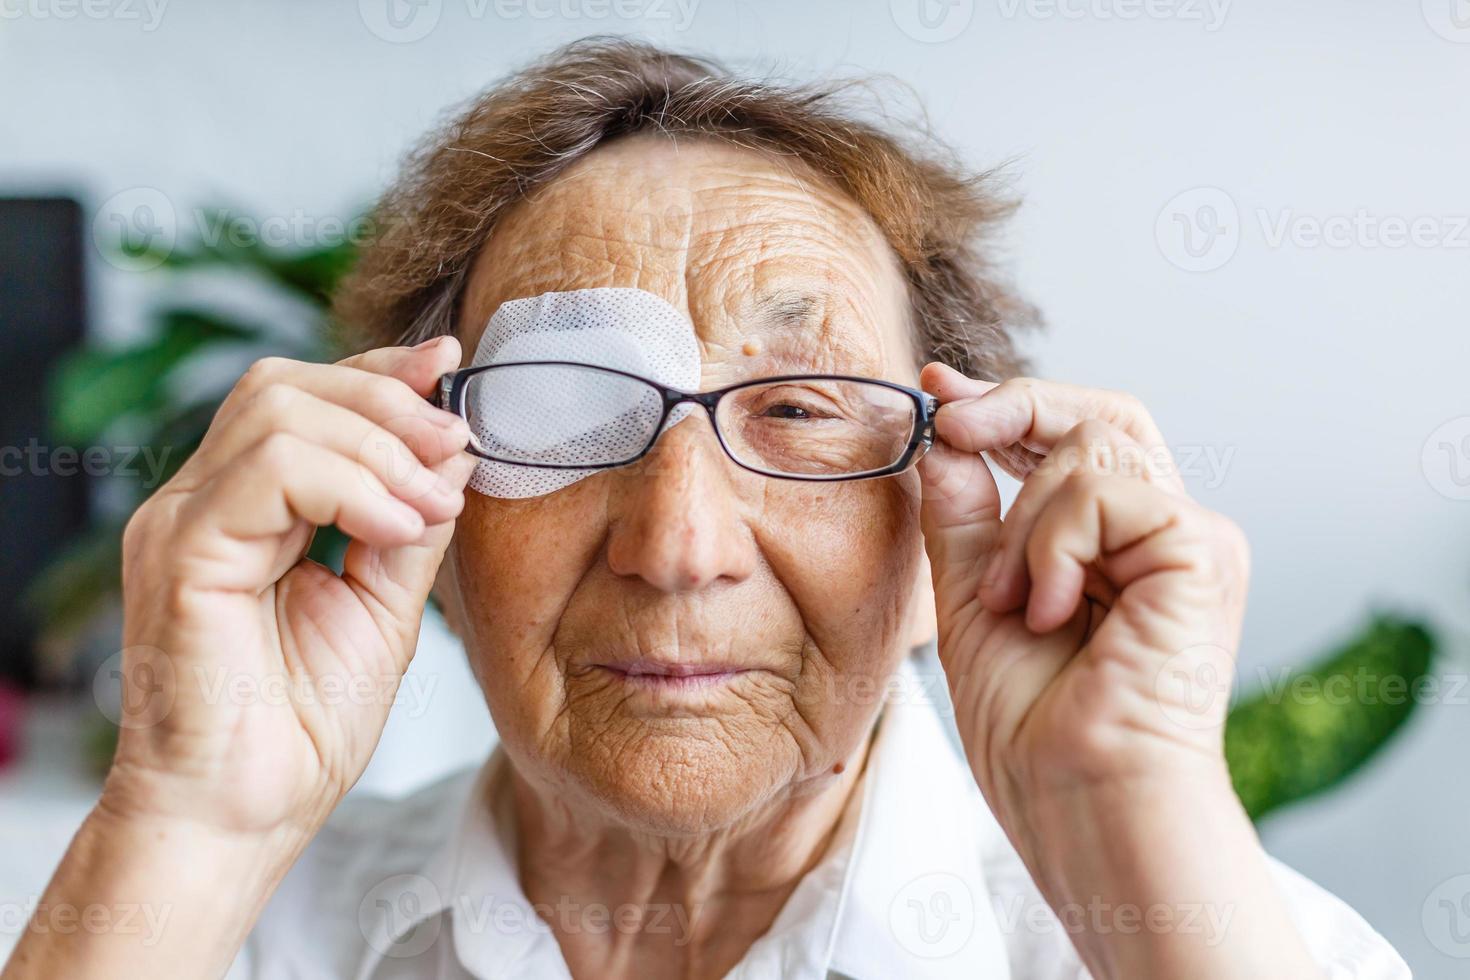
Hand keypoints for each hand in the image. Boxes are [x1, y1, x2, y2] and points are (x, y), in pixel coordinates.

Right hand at [104, 338, 473, 837]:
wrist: (248, 816)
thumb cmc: (303, 725)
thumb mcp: (384, 604)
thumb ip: (410, 523)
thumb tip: (453, 447)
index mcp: (247, 509)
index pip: (305, 399)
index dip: (382, 373)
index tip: (453, 364)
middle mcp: (204, 502)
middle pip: (287, 385)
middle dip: (387, 397)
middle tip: (456, 438)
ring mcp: (182, 521)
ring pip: (277, 410)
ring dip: (379, 444)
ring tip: (430, 503)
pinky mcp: (180, 553)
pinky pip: (266, 471)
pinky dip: (349, 483)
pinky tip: (397, 526)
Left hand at [916, 365, 1314, 977]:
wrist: (1078, 798)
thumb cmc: (1032, 725)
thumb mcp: (973, 597)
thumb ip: (965, 517)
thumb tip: (943, 440)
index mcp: (1116, 546)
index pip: (1074, 439)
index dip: (1007, 405)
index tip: (937, 390)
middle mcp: (1162, 534)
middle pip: (1098, 416)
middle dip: (1013, 407)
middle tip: (948, 417)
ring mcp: (1190, 539)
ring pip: (1090, 448)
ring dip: (1022, 523)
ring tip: (1013, 604)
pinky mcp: (1203, 550)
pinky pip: (1105, 494)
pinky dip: (1054, 544)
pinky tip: (1051, 610)